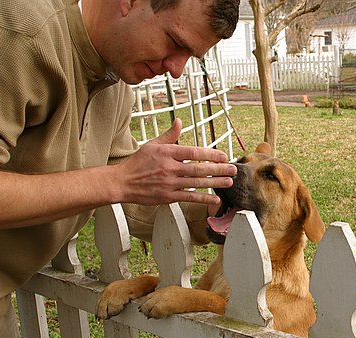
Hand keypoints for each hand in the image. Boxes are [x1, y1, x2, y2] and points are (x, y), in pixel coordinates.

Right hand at [113, 119, 235, 204]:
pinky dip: (203, 198)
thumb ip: (169, 135)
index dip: (211, 154)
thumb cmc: (138, 163)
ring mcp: (169, 183)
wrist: (122, 182)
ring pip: (197, 183)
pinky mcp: (168, 197)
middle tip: (233, 169)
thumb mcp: (152, 145)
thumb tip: (179, 122)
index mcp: (167, 153)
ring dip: (215, 182)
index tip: (223, 156)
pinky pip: (189, 197)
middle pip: (199, 168)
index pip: (194, 152)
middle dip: (219, 169)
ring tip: (229, 182)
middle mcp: (170, 168)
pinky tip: (215, 198)